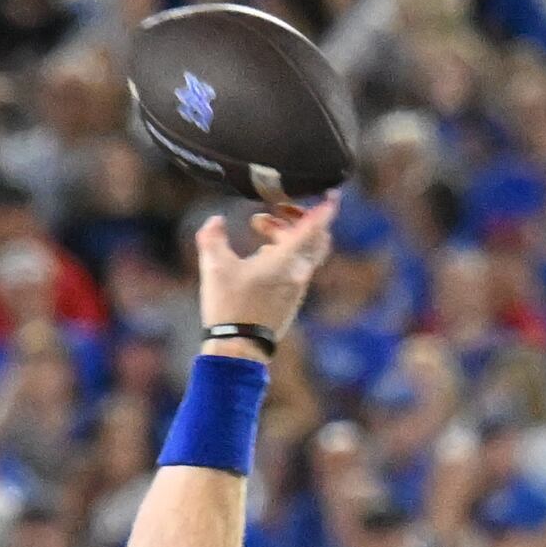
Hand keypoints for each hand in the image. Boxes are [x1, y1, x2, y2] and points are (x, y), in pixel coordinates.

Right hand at [193, 194, 337, 337]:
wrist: (239, 350)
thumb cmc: (229, 307)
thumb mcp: (214, 267)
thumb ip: (213, 238)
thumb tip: (215, 221)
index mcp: (286, 260)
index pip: (315, 228)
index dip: (325, 210)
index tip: (333, 196)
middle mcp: (298, 273)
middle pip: (317, 238)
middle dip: (300, 219)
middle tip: (279, 210)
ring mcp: (296, 289)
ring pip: (305, 252)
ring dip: (286, 235)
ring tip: (258, 228)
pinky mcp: (290, 301)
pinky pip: (296, 269)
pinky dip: (284, 254)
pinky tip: (261, 256)